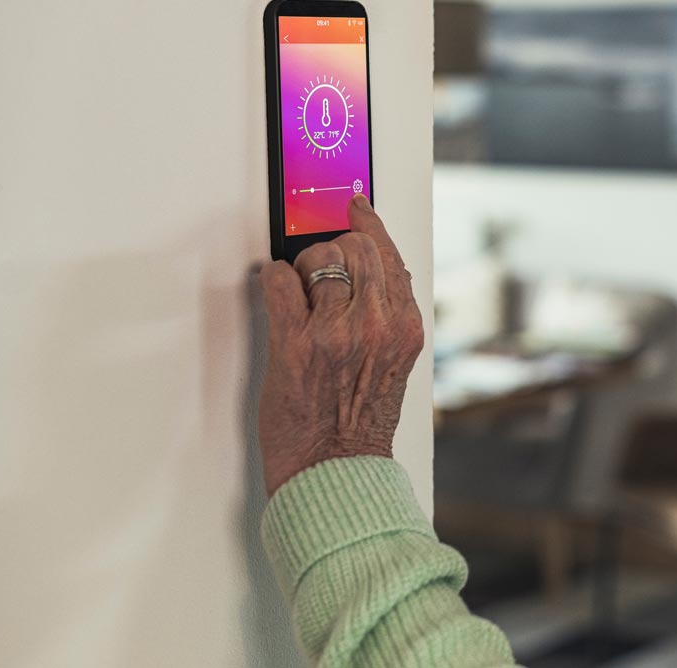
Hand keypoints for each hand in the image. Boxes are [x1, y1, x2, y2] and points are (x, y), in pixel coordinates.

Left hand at [257, 195, 423, 495]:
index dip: (367, 224)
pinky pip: (278, 281)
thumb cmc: (361, 425)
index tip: (355, 206)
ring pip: (317, 257)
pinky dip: (273, 280)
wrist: (335, 471)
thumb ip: (388, 317)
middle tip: (318, 273)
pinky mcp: (294, 343)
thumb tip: (371, 273)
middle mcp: (374, 324)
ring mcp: (334, 332)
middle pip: (352, 247)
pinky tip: (278, 295)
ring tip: (299, 296)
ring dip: (302, 268)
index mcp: (403, 328)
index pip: (389, 254)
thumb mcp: (394, 365)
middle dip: (331, 252)